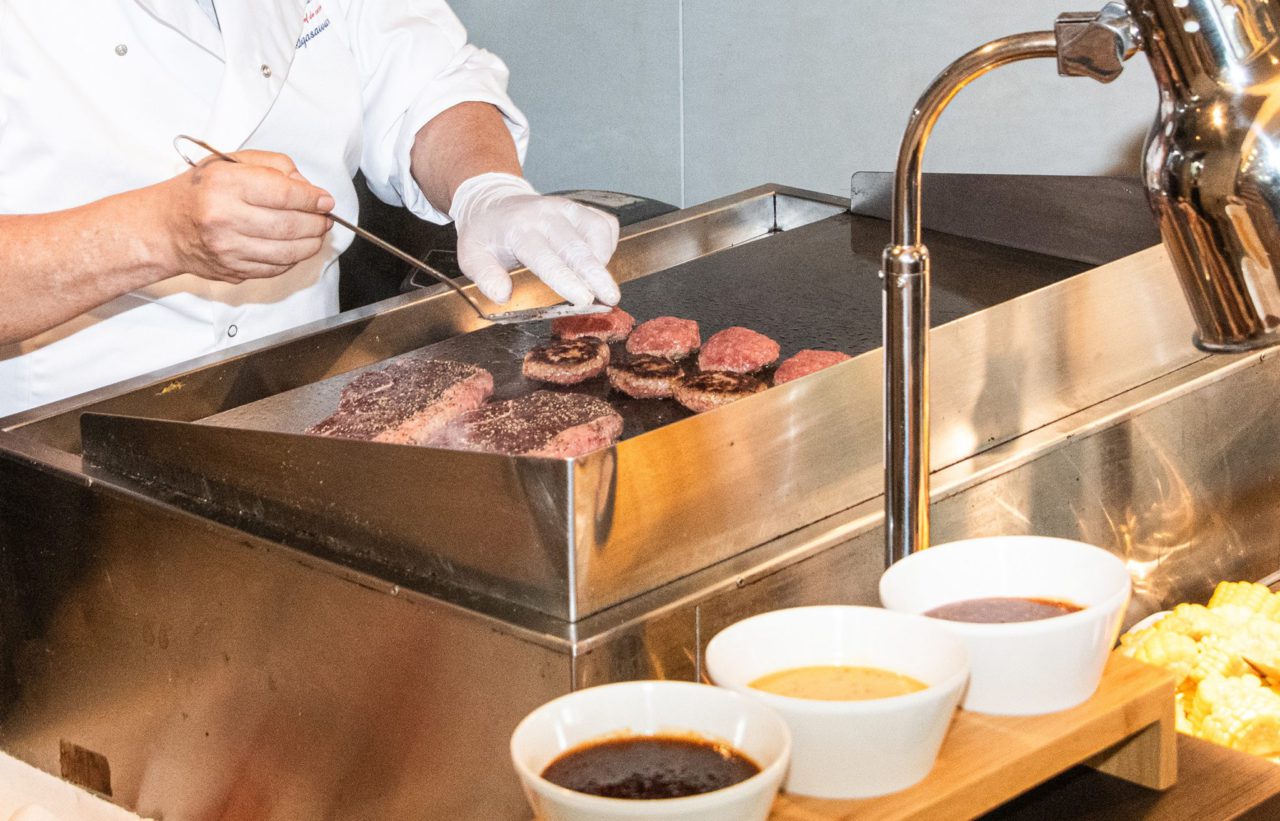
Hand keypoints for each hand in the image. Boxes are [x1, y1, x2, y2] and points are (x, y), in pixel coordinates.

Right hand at [159, 151, 334, 282]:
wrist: (165, 227)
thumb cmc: (200, 191)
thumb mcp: (231, 163)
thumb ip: (274, 166)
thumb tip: (309, 189)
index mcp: (225, 185)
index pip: (284, 194)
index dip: (313, 199)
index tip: (326, 201)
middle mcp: (224, 218)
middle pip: (290, 225)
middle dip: (317, 223)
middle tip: (325, 218)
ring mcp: (228, 249)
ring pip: (288, 251)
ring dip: (311, 243)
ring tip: (316, 232)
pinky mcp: (233, 270)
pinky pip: (276, 268)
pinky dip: (293, 258)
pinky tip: (294, 246)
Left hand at [450, 173, 620, 306]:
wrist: (493, 201)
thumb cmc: (487, 234)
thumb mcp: (471, 255)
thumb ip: (485, 276)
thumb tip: (502, 295)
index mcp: (518, 229)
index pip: (546, 258)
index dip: (566, 279)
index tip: (583, 298)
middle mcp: (546, 215)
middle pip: (577, 247)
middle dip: (596, 274)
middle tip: (610, 297)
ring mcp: (566, 208)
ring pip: (596, 230)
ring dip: (603, 259)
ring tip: (602, 284)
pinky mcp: (580, 208)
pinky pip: (604, 223)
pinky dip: (608, 244)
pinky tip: (599, 262)